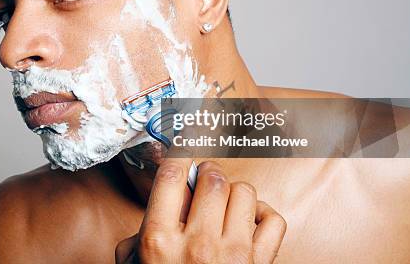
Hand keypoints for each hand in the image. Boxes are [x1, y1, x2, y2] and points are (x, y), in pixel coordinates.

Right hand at [115, 159, 285, 262]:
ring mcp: (232, 253)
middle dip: (209, 175)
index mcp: (160, 238)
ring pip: (243, 192)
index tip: (182, 154)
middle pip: (213, 178)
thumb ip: (137, 237)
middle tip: (204, 185)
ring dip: (234, 194)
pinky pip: (273, 219)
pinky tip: (248, 224)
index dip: (178, 157)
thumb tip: (155, 210)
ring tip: (225, 208)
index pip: (173, 174)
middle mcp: (197, 242)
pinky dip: (264, 215)